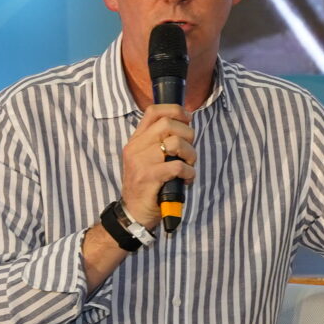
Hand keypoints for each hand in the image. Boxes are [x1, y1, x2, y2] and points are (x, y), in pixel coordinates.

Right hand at [120, 102, 194, 228]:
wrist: (133, 213)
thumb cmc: (148, 185)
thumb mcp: (148, 159)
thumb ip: (160, 142)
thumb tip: (186, 123)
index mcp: (136, 140)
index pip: (153, 111)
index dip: (174, 110)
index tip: (187, 119)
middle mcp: (136, 147)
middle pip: (168, 124)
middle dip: (187, 134)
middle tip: (189, 151)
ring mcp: (140, 162)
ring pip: (175, 144)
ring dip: (190, 154)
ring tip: (188, 166)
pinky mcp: (148, 177)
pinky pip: (177, 166)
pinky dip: (188, 172)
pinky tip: (186, 179)